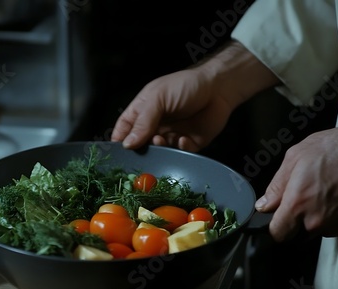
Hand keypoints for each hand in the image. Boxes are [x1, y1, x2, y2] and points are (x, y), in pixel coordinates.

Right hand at [111, 41, 279, 151]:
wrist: (218, 87)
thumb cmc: (185, 86)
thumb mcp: (158, 98)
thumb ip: (143, 121)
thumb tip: (128, 144)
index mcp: (142, 112)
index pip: (124, 130)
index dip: (119, 141)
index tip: (118, 152)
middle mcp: (155, 126)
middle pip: (140, 145)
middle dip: (140, 150)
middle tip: (143, 149)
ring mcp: (171, 136)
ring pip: (160, 152)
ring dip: (160, 150)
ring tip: (163, 140)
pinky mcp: (189, 144)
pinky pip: (181, 154)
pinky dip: (180, 150)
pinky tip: (183, 140)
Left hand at [255, 126, 337, 240]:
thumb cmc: (336, 149)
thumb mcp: (296, 157)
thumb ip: (276, 185)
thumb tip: (264, 204)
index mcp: (298, 203)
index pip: (278, 233)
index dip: (275, 227)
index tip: (275, 219)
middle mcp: (317, 219)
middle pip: (297, 233)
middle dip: (295, 220)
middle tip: (302, 198)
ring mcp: (337, 223)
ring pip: (317, 229)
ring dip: (315, 217)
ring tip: (321, 192)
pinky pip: (334, 225)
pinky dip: (332, 214)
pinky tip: (334, 196)